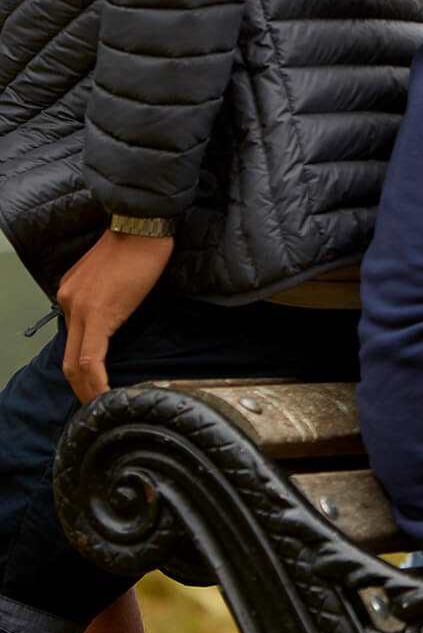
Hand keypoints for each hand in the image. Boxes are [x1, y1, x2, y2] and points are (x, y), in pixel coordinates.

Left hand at [57, 230, 173, 402]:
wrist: (144, 226)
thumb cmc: (138, 246)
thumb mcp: (115, 277)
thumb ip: (109, 299)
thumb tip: (117, 319)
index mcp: (71, 294)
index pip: (73, 341)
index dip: (82, 370)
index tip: (97, 387)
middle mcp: (68, 302)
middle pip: (68, 357)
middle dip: (81, 388)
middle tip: (96, 406)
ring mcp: (79, 308)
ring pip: (76, 361)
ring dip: (88, 389)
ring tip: (102, 406)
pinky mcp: (98, 313)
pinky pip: (91, 357)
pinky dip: (96, 380)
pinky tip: (106, 395)